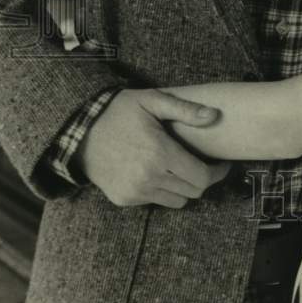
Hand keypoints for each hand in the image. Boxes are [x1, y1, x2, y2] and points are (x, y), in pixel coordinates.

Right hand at [77, 88, 231, 207]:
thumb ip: (185, 110)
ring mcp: (135, 191)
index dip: (218, 173)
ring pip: (177, 201)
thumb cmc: (119, 111)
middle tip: (203, 165)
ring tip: (180, 168)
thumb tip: (214, 116)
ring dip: (184, 187)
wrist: (79, 130)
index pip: (202, 177)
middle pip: (193, 192)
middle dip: (203, 179)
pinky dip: (162, 191)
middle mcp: (149, 177)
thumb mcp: (152, 101)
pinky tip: (157, 172)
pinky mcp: (124, 199)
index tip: (222, 165)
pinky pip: (154, 202)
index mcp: (160, 153)